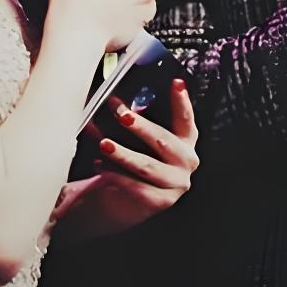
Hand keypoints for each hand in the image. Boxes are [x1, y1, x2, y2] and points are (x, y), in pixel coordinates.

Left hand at [49, 79, 200, 238]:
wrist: (128, 203)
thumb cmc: (134, 164)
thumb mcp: (137, 141)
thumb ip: (130, 122)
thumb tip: (111, 99)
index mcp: (185, 142)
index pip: (186, 119)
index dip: (182, 101)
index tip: (175, 83)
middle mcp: (186, 161)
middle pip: (163, 140)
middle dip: (140, 126)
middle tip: (121, 114)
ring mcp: (176, 183)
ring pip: (147, 166)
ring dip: (123, 154)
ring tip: (104, 144)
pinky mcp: (161, 201)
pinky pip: (135, 186)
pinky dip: (116, 175)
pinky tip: (100, 165)